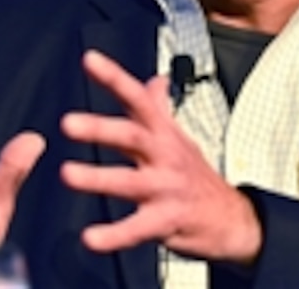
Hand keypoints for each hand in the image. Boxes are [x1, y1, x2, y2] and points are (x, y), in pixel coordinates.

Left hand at [60, 50, 260, 265]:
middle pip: (131, 136)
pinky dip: (113, 235)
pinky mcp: (165, 222)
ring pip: (129, 182)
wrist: (231, 219)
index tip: (89, 59)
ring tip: (67, 174)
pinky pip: (136, 229)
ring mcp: (165, 189)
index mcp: (163, 133)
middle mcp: (164, 156)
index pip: (137, 98)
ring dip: (98, 178)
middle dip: (100, 129)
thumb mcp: (179, 136)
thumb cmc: (195, 175)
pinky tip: (89, 238)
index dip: (114, 77)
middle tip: (67, 123)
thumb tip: (154, 79)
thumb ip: (159, 108)